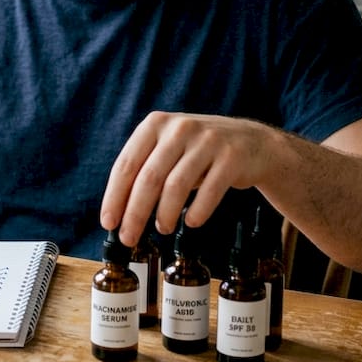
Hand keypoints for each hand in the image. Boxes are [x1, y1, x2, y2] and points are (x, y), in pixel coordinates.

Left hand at [99, 111, 269, 244]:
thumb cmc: (201, 151)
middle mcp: (180, 128)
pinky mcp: (231, 157)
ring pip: (176, 186)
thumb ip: (145, 170)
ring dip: (165, 214)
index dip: (114, 196)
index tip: (109, 222)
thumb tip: (119, 212)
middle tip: (129, 237)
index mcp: (156, 124)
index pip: (126, 164)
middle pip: (149, 178)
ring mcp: (207, 141)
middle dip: (135, 213)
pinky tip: (192, 222)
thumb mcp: (169, 148)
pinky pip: (209, 191)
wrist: (252, 142)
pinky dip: (197, 211)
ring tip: (163, 229)